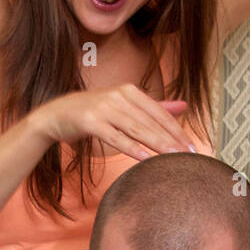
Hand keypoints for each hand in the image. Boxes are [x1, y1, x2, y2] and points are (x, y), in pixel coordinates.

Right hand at [31, 83, 195, 160]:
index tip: (193, 148)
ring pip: (136, 129)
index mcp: (130, 91)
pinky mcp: (91, 121)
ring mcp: (104, 107)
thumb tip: (184, 106)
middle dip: (172, 140)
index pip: (160, 113)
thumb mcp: (125, 105)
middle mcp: (119, 96)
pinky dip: (131, 148)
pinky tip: (145, 158)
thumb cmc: (94, 112)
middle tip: (189, 156)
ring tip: (174, 157)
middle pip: (151, 121)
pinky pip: (115, 137)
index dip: (178, 131)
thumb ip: (154, 107)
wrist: (56, 114)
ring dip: (157, 144)